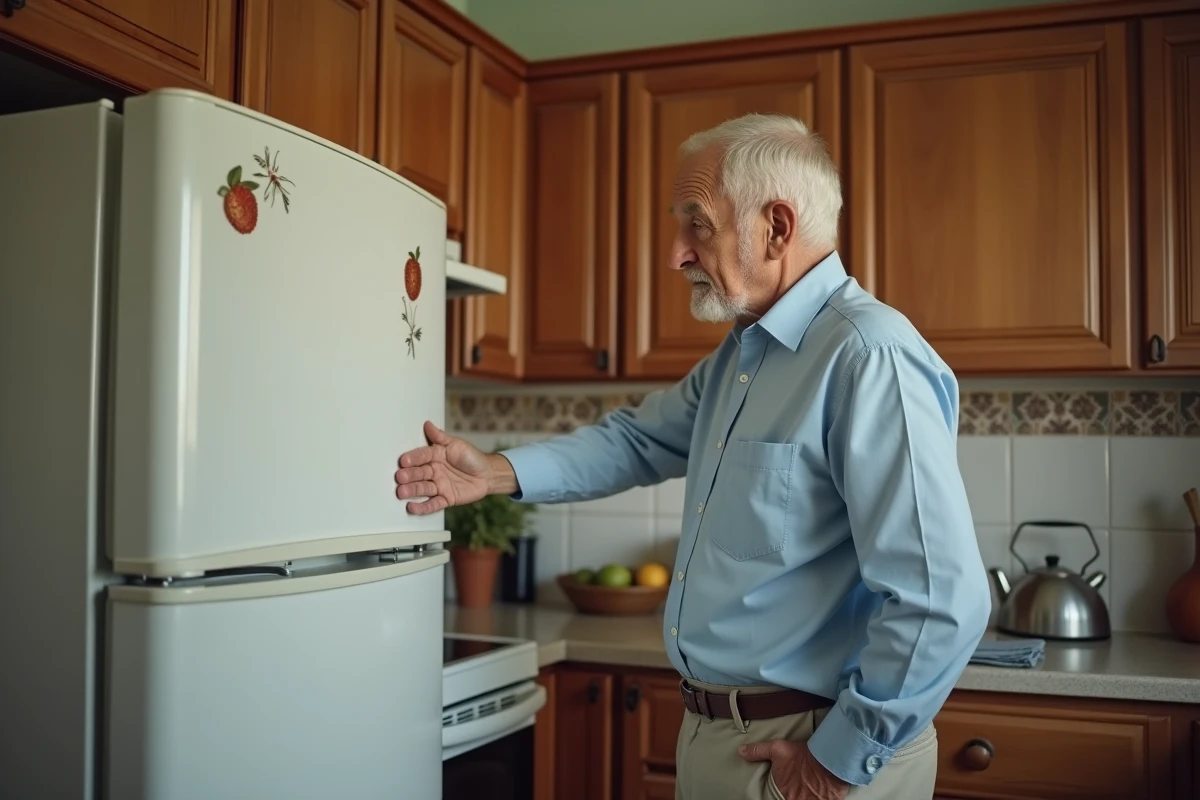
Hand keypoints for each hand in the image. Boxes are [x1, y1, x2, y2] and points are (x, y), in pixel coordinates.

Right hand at [394, 421, 513, 513]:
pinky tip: (412, 507)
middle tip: (400, 477)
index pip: (422, 456)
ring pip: (423, 489)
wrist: (488, 474)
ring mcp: (438, 486)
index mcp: (434, 456)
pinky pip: (432, 504)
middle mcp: (433, 471)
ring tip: (401, 492)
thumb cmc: (472, 457)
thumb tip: (427, 424)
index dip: (413, 458)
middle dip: (409, 476)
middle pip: (419, 473)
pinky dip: (422, 507)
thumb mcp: (457, 444)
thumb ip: (441, 437)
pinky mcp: (445, 499)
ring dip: (412, 491)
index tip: (404, 460)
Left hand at [739, 740, 848, 799]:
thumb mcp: (778, 749)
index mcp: (782, 793)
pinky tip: (816, 793)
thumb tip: (741, 752)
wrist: (830, 760)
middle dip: (791, 794)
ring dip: (804, 796)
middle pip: (789, 799)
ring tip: (804, 791)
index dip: (779, 794)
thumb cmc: (804, 756)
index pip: (775, 798)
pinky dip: (816, 798)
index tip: (782, 790)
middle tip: (794, 788)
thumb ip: (758, 751)